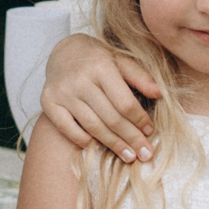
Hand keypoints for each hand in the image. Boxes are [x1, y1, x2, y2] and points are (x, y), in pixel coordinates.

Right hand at [35, 34, 163, 161]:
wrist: (63, 52)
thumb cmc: (98, 59)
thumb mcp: (120, 60)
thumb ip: (140, 76)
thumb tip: (159, 94)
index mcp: (101, 66)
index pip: (124, 102)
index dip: (139, 120)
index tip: (150, 132)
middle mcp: (80, 80)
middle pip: (111, 117)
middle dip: (131, 138)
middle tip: (145, 154)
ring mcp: (62, 92)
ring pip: (92, 126)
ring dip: (113, 144)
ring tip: (129, 156)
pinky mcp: (48, 102)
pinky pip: (67, 128)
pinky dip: (82, 139)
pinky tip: (97, 146)